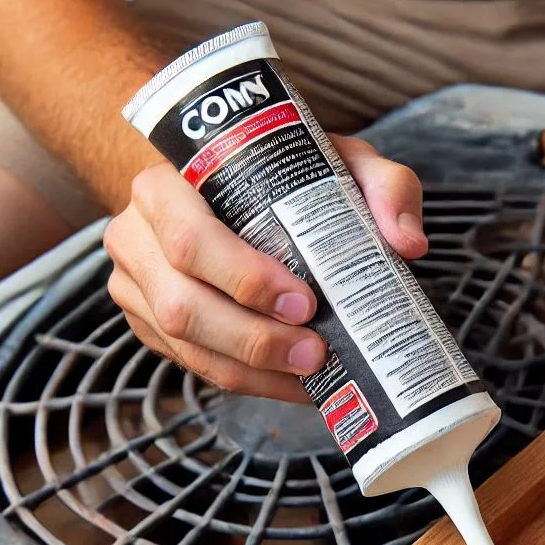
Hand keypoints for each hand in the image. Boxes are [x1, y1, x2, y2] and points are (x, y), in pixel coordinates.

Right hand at [104, 136, 426, 401]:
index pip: (190, 239)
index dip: (245, 279)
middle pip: (184, 306)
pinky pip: (196, 367)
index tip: (304, 302)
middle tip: (315, 352)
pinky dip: (250, 382)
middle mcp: (137, 239)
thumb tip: (407, 243)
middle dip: (254, 340)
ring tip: (310, 373)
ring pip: (188, 347)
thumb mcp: (336, 160)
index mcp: (164, 187)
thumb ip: (382, 185)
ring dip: (253, 371)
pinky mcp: (151, 327)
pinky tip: (294, 384)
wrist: (223, 184)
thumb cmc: (278, 174)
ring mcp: (137, 289)